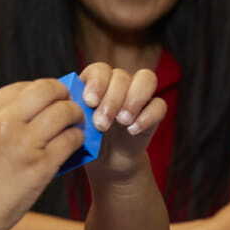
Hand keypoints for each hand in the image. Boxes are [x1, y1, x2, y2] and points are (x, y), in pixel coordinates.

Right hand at [0, 79, 83, 229]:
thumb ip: (0, 118)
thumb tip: (38, 105)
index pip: (23, 85)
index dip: (42, 90)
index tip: (50, 99)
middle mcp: (4, 122)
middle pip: (48, 90)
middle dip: (64, 94)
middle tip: (70, 105)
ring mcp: (24, 143)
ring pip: (65, 112)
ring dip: (76, 116)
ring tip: (76, 124)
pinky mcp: (41, 166)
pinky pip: (71, 140)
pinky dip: (78, 139)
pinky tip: (75, 144)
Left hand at [78, 63, 166, 177]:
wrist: (107, 160)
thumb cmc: (88, 139)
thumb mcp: (77, 125)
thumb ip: (74, 111)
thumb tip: (69, 101)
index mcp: (97, 81)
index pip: (100, 69)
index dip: (97, 83)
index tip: (90, 102)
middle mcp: (119, 82)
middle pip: (121, 76)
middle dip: (112, 99)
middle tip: (102, 124)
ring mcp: (139, 94)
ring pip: (146, 79)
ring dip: (134, 99)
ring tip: (122, 122)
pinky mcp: (154, 110)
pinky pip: (159, 104)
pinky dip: (148, 116)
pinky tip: (133, 130)